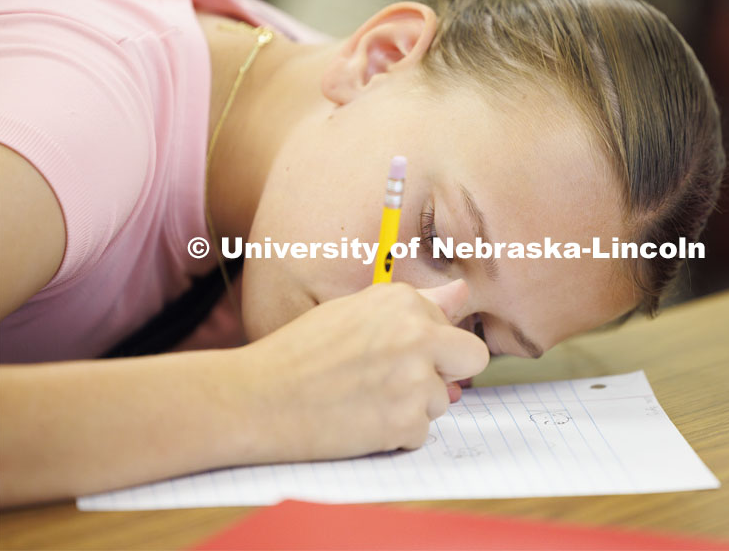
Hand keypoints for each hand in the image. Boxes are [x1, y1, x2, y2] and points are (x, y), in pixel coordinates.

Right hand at [232, 280, 488, 462]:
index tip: (396, 355)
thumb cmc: (299, 353)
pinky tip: (358, 422)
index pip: (452, 326)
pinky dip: (394, 435)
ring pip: (441, 400)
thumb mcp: (354, 312)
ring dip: (411, 407)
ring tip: (363, 400)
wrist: (256, 398)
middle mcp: (417, 334)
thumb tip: (461, 292)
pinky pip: (420, 433)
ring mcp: (415, 379)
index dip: (428, 346)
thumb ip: (415, 306)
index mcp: (404, 301)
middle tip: (405, 381)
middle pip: (472, 358)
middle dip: (448, 372)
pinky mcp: (406, 422)